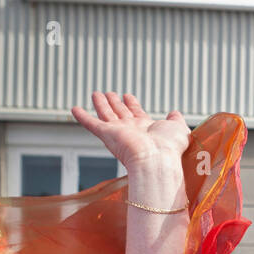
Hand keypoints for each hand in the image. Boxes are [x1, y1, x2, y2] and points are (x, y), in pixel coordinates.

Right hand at [69, 92, 189, 171]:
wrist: (157, 160)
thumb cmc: (169, 148)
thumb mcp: (178, 128)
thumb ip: (176, 120)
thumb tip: (175, 113)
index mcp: (147, 128)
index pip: (137, 113)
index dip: (132, 104)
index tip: (128, 96)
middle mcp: (132, 130)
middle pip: (120, 113)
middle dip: (115, 102)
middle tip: (110, 93)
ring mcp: (118, 133)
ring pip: (107, 114)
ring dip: (101, 104)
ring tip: (96, 94)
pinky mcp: (107, 135)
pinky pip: (92, 124)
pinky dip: (82, 117)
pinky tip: (74, 109)